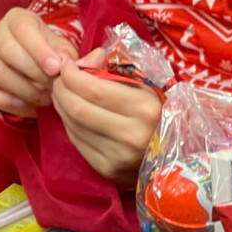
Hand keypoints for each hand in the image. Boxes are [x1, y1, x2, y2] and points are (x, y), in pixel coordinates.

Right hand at [0, 7, 77, 118]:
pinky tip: (27, 106)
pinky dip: (6, 102)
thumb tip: (63, 63)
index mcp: (16, 18)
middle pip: (7, 50)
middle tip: (52, 87)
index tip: (55, 69)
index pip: (23, 28)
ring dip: (23, 89)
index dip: (39, 49)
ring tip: (44, 98)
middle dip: (33, 72)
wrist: (33, 68)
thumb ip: (64, 53)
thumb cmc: (48, 53)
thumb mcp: (61, 48)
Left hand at [51, 50, 162, 184]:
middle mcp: (132, 135)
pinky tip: (70, 112)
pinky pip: (78, 142)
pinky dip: (68, 124)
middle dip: (61, 90)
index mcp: (145, 107)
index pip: (95, 89)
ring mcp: (119, 157)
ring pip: (74, 127)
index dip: (72, 75)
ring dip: (61, 106)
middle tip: (57, 78)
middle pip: (79, 109)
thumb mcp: (144, 81)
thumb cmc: (157, 107)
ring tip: (60, 92)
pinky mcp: (108, 170)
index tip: (65, 64)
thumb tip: (81, 61)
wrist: (174, 150)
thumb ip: (113, 64)